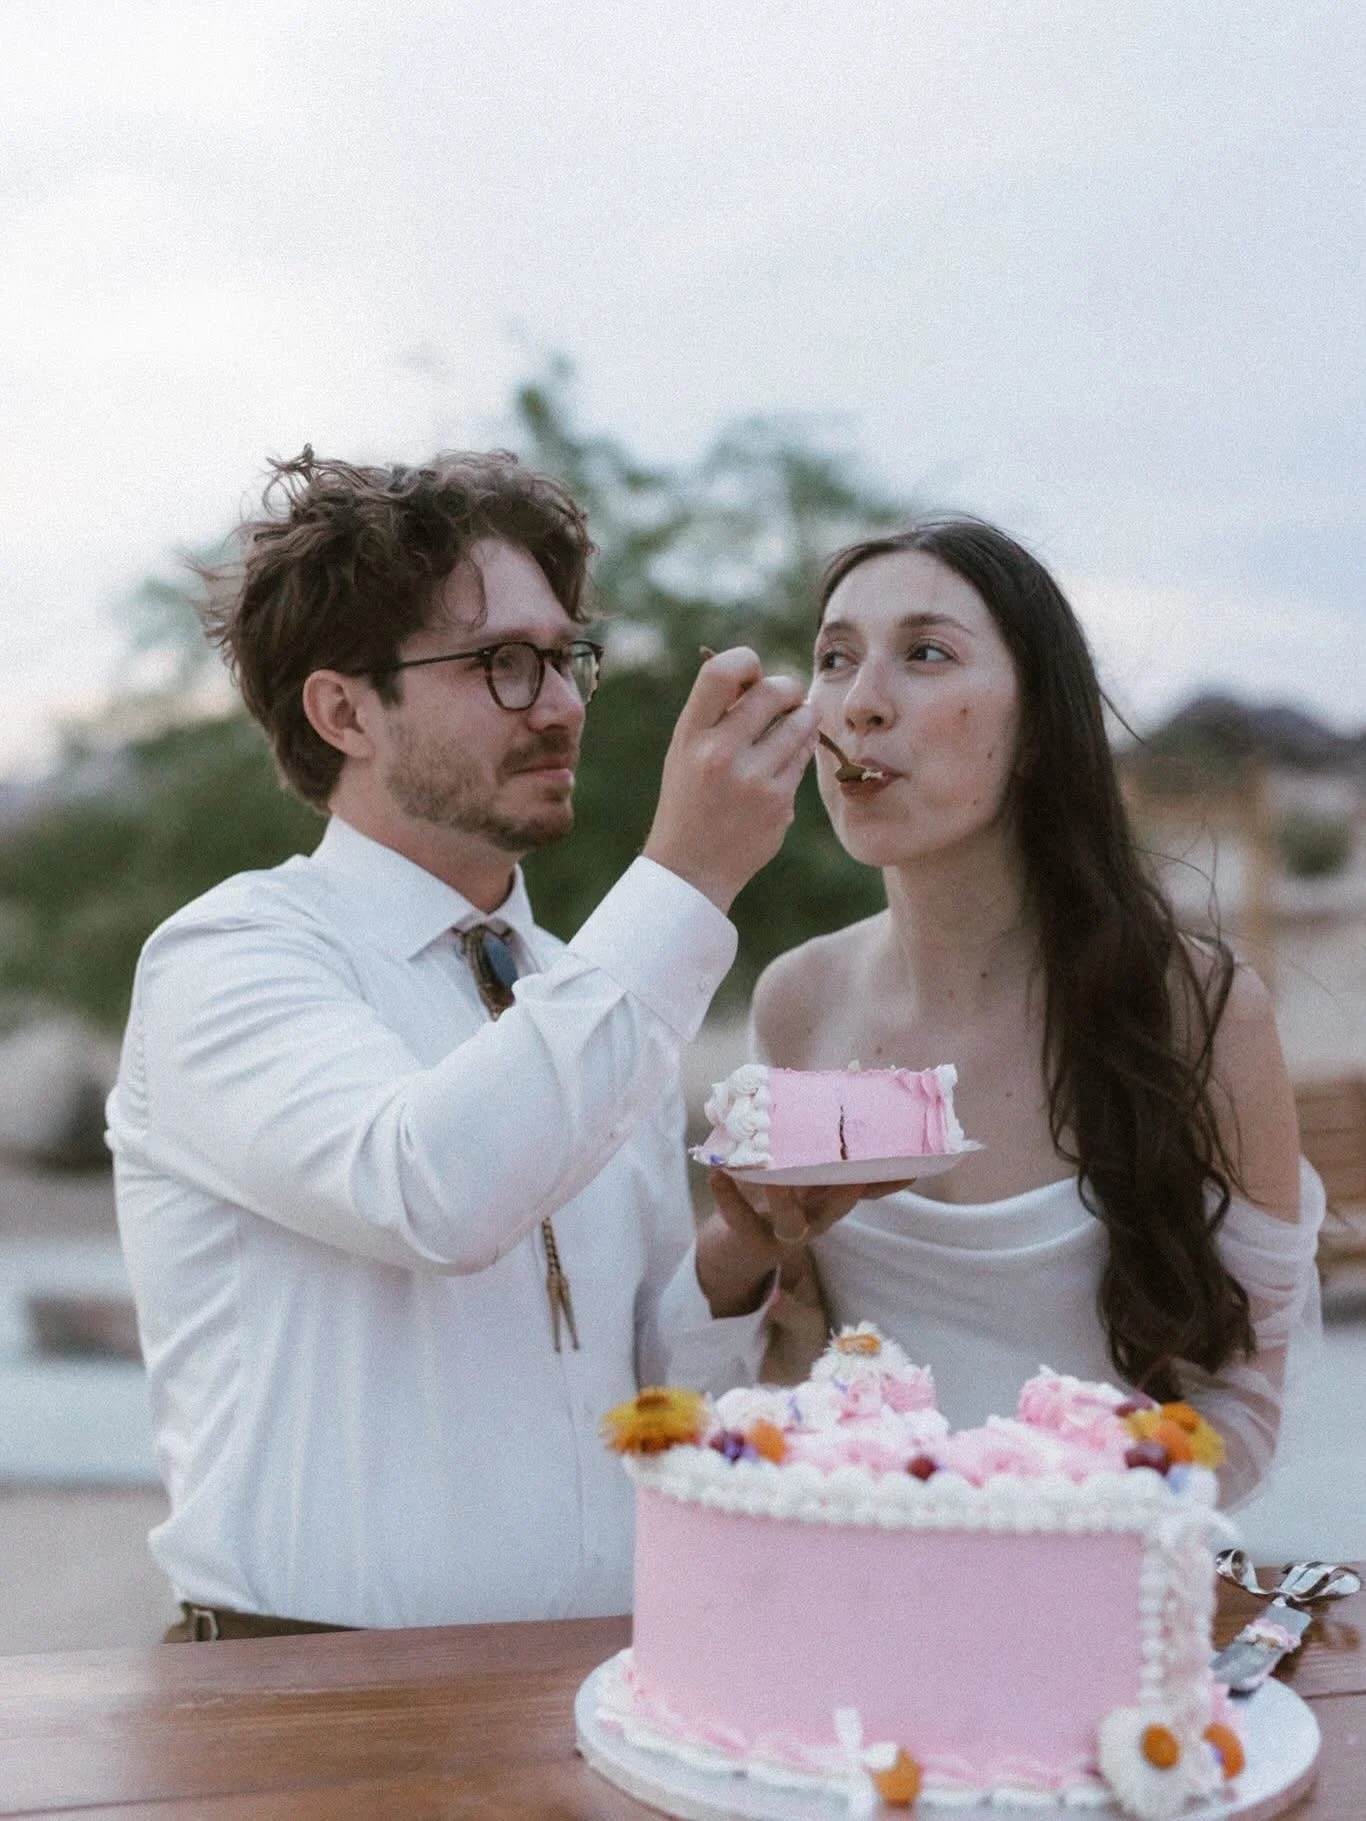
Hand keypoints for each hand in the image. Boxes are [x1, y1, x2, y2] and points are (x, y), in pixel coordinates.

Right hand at [642, 647, 817, 912]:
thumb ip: (718, 713)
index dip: (746, 661)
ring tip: (789, 728)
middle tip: (786, 699)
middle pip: (774, 690)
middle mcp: (719, 753)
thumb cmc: (690, 798)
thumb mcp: (686, 750)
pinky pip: (804, 757)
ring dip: (803, 717)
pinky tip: (782, 764)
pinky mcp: (780, 802)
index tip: (753, 675)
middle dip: (788, 687)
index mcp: (690, 735)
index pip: (722, 670)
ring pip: (802, 722)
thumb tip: (762, 674)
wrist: (690, 868)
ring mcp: (753, 780)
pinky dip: (800, 752)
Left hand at [712, 1171, 914, 1256]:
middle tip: (850, 1178)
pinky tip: (717, 1173)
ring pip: (791, 1222)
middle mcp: (814, 1218)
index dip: (889, 1181)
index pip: (866, 1189)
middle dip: (845, 1196)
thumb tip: (851, 1098)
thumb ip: (826, 1152)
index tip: (912, 1166)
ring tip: (774, 1180)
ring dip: (785, 1201)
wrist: (741, 1245)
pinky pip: (739, 1217)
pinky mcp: (749, 1235)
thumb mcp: (808, 1178)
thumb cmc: (782, 1197)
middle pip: (836, 1211)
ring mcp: (783, 1232)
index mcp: (831, 1198)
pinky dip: (727, 1196)